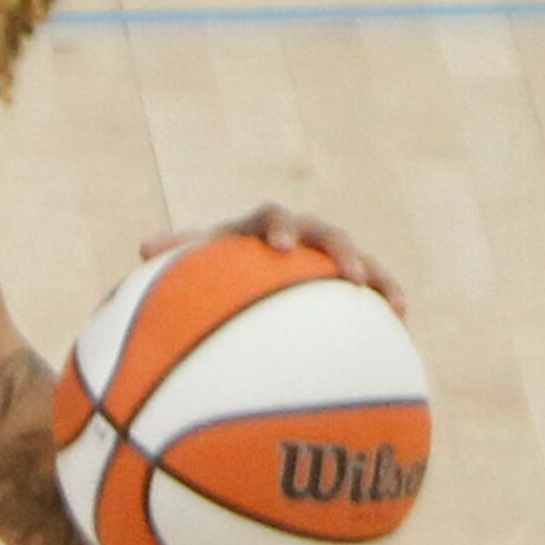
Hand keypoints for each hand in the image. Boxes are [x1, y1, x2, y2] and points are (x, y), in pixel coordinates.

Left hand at [142, 203, 404, 316]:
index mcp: (260, 227)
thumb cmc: (207, 271)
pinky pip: (371, 290)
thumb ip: (175, 256)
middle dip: (342, 250)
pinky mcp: (343, 282)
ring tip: (394, 303)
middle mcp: (300, 236)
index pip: (271, 217)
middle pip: (327, 233)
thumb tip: (144, 248)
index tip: (280, 247)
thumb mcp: (190, 266)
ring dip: (377, 277)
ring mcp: (325, 258)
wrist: (234, 276)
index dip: (279, 227)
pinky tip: (401, 327)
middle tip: (350, 274)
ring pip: (359, 260)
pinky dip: (386, 302)